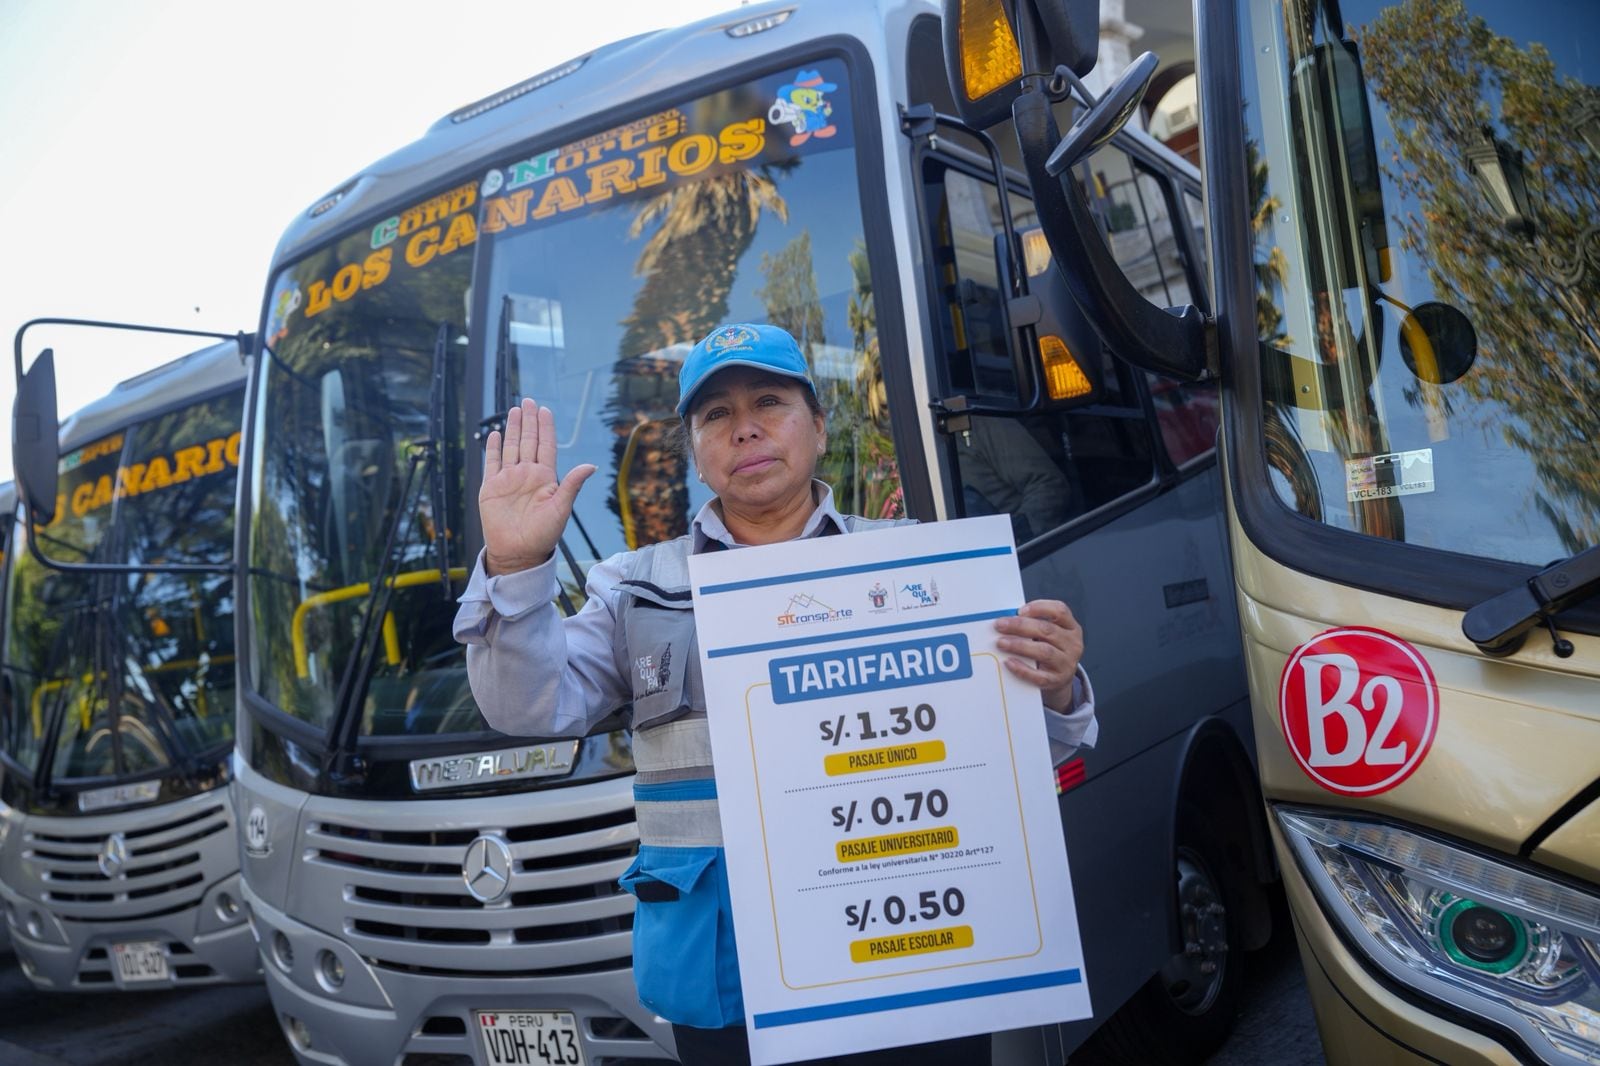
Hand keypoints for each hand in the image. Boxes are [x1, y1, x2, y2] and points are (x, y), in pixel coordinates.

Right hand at [479, 399, 595, 575]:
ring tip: (514, 410)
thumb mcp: (561, 508)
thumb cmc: (543, 535)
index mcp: (545, 478)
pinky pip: (492, 463)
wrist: (518, 553)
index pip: (546, 446)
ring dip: (513, 429)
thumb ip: (572, 485)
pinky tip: (495, 434)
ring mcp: (508, 480)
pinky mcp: (491, 487)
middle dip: (529, 421)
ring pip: (511, 447)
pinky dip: (493, 448)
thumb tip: (591, 466)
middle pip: (528, 441)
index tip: (545, 410)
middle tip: (528, 400)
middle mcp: (527, 475)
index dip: (545, 428)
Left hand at [994, 600, 1083, 710]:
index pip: (1060, 611)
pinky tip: (1009, 662)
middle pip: (1047, 630)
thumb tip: (1006, 620)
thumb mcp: (1047, 635)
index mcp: (1071, 627)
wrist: (1058, 678)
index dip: (1040, 608)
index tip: (1020, 610)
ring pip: (1044, 651)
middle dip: (1021, 626)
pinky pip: (1039, 676)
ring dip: (1020, 645)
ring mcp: (1067, 663)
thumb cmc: (1047, 649)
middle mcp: (1073, 644)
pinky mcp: (1057, 681)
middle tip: (1000, 625)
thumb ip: (1032, 625)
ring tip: (1001, 643)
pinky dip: (1022, 669)